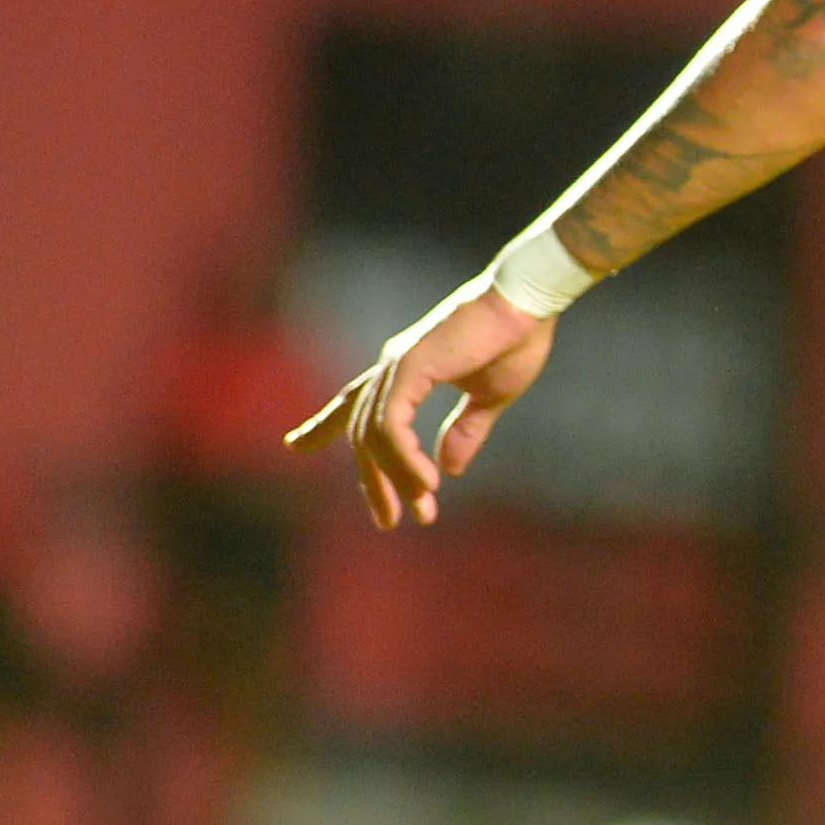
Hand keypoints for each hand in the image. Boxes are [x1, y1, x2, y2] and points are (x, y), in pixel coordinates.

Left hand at [285, 280, 555, 529]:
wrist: (530, 304)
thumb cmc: (516, 339)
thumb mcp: (490, 398)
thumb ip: (465, 431)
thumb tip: (448, 468)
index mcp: (408, 369)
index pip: (354, 402)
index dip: (322, 426)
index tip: (294, 446)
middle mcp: (393, 367)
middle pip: (361, 433)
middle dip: (372, 481)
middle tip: (388, 520)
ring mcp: (397, 367)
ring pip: (373, 436)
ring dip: (393, 479)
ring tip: (420, 510)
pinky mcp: (410, 368)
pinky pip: (391, 426)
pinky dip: (403, 458)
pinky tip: (425, 481)